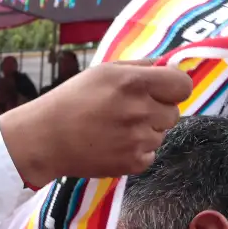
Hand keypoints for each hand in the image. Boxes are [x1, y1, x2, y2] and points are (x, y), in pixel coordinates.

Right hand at [0, 62, 193, 188]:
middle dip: (157, 111)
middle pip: (174, 113)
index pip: (182, 85)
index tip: (161, 92)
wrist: (45, 138)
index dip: (174, 88)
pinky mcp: (132, 163)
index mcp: (134, 82)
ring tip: (115, 130)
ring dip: (145, 133)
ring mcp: (137, 139)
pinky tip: (114, 145)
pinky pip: (150, 155)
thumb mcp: (103, 71)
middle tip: (128, 112)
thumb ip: (141, 66)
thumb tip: (171, 67)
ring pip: (161, 135)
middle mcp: (140, 110)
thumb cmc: (72, 100)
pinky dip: (137, 152)